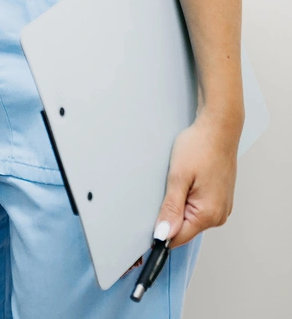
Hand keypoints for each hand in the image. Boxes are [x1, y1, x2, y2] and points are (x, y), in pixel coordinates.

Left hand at [155, 108, 241, 247]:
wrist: (218, 129)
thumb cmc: (199, 147)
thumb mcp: (178, 177)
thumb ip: (171, 208)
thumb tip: (163, 235)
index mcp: (208, 214)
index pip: (179, 238)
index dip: (160, 234)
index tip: (144, 226)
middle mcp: (219, 216)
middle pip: (184, 228)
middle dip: (169, 216)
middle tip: (161, 190)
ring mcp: (221, 208)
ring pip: (191, 217)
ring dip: (178, 205)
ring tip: (176, 181)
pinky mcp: (220, 199)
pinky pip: (198, 207)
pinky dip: (187, 199)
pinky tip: (185, 181)